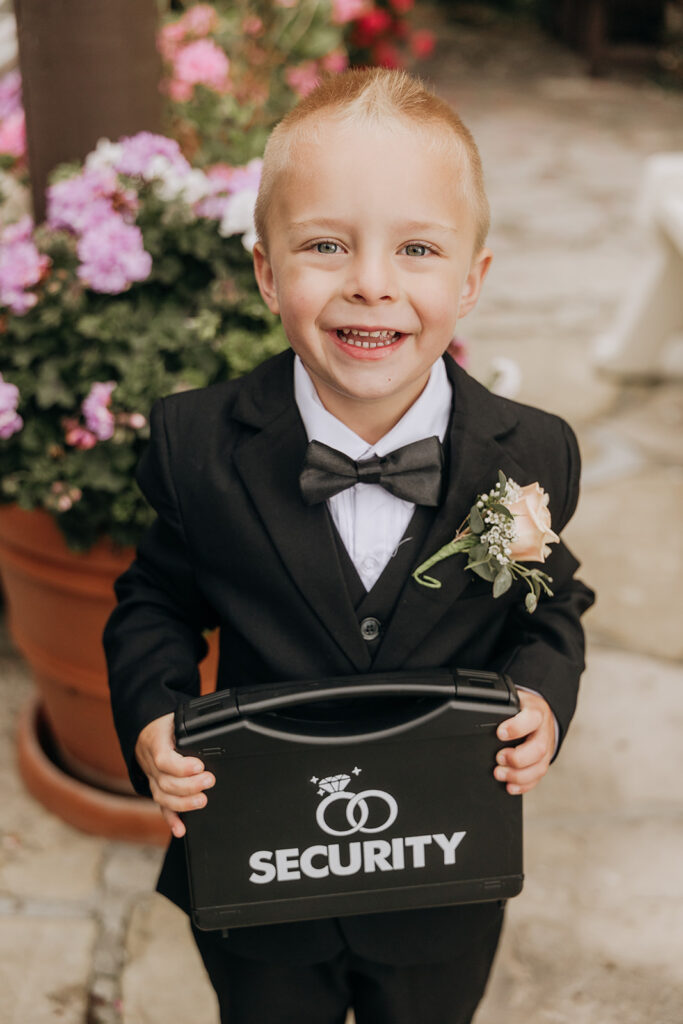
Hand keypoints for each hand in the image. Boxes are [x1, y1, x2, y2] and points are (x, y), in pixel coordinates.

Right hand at [134, 712, 214, 837]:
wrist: (146, 732)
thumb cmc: (166, 726)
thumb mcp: (176, 719)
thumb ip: (191, 727)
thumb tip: (218, 729)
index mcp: (156, 743)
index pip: (163, 759)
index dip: (181, 766)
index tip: (200, 766)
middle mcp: (151, 764)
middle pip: (165, 781)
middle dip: (189, 785)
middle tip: (210, 781)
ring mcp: (153, 779)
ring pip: (163, 796)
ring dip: (183, 803)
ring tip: (202, 801)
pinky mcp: (157, 789)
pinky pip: (162, 807)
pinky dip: (171, 820)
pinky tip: (181, 830)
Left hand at [493, 690, 554, 795]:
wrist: (540, 713)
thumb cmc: (522, 708)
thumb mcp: (513, 701)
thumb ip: (500, 706)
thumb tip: (475, 713)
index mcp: (536, 712)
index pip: (532, 718)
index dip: (516, 728)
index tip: (500, 734)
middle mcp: (543, 731)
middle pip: (538, 748)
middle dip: (517, 758)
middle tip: (499, 758)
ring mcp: (546, 749)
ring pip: (539, 767)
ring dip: (518, 775)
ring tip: (499, 774)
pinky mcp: (543, 762)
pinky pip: (537, 777)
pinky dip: (523, 785)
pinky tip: (510, 786)